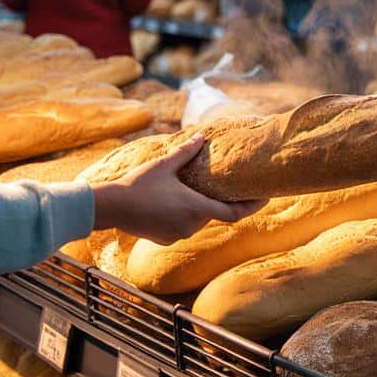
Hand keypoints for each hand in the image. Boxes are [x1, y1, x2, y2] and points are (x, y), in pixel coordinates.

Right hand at [90, 135, 265, 244]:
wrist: (111, 207)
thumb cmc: (139, 184)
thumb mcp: (165, 165)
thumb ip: (186, 152)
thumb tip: (202, 137)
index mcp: (196, 208)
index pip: (235, 213)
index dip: (253, 206)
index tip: (265, 198)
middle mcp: (191, 226)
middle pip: (215, 214)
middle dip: (221, 201)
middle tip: (230, 186)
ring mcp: (178, 235)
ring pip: (198, 220)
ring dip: (201, 207)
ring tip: (198, 191)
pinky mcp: (166, 240)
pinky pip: (183, 227)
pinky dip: (185, 215)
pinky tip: (176, 202)